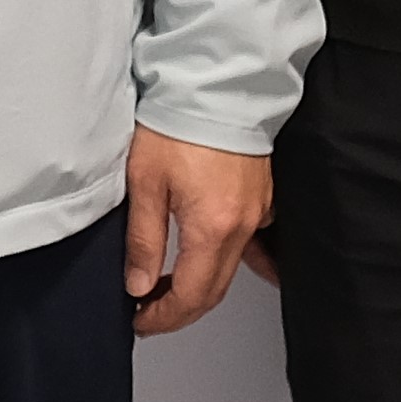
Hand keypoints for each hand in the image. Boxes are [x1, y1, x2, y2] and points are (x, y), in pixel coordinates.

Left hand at [125, 125, 273, 336]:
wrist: (218, 81)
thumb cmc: (180, 122)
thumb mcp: (145, 183)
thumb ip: (143, 241)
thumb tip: (138, 284)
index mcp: (213, 228)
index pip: (190, 296)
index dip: (162, 318)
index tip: (140, 320)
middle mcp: (243, 224)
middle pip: (215, 291)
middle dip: (180, 310)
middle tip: (148, 310)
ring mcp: (258, 210)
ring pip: (232, 269)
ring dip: (201, 287)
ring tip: (168, 284)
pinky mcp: (262, 194)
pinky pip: (248, 243)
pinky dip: (223, 260)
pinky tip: (203, 253)